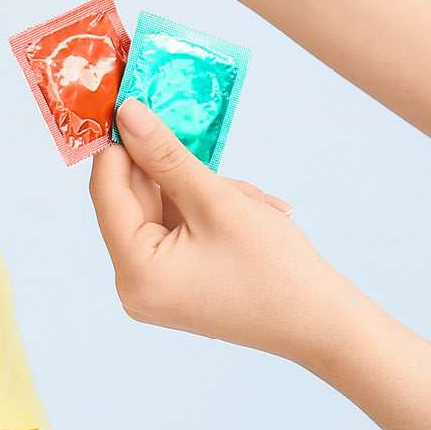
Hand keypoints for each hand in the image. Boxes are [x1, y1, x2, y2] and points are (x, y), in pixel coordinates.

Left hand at [91, 98, 362, 366]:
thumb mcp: (217, 200)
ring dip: (198, 191)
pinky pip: (175, 231)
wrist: (324, 325)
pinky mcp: (174, 285)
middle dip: (170, 171)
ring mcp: (153, 289)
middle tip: (201, 143)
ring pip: (159, 212)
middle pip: (132, 203)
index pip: (106, 191)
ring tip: (248, 199)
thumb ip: (165, 155)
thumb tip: (127, 113)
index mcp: (134, 272)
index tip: (131, 104)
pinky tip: (247, 209)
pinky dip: (204, 211)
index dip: (117, 145)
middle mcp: (133, 286)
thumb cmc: (276, 268)